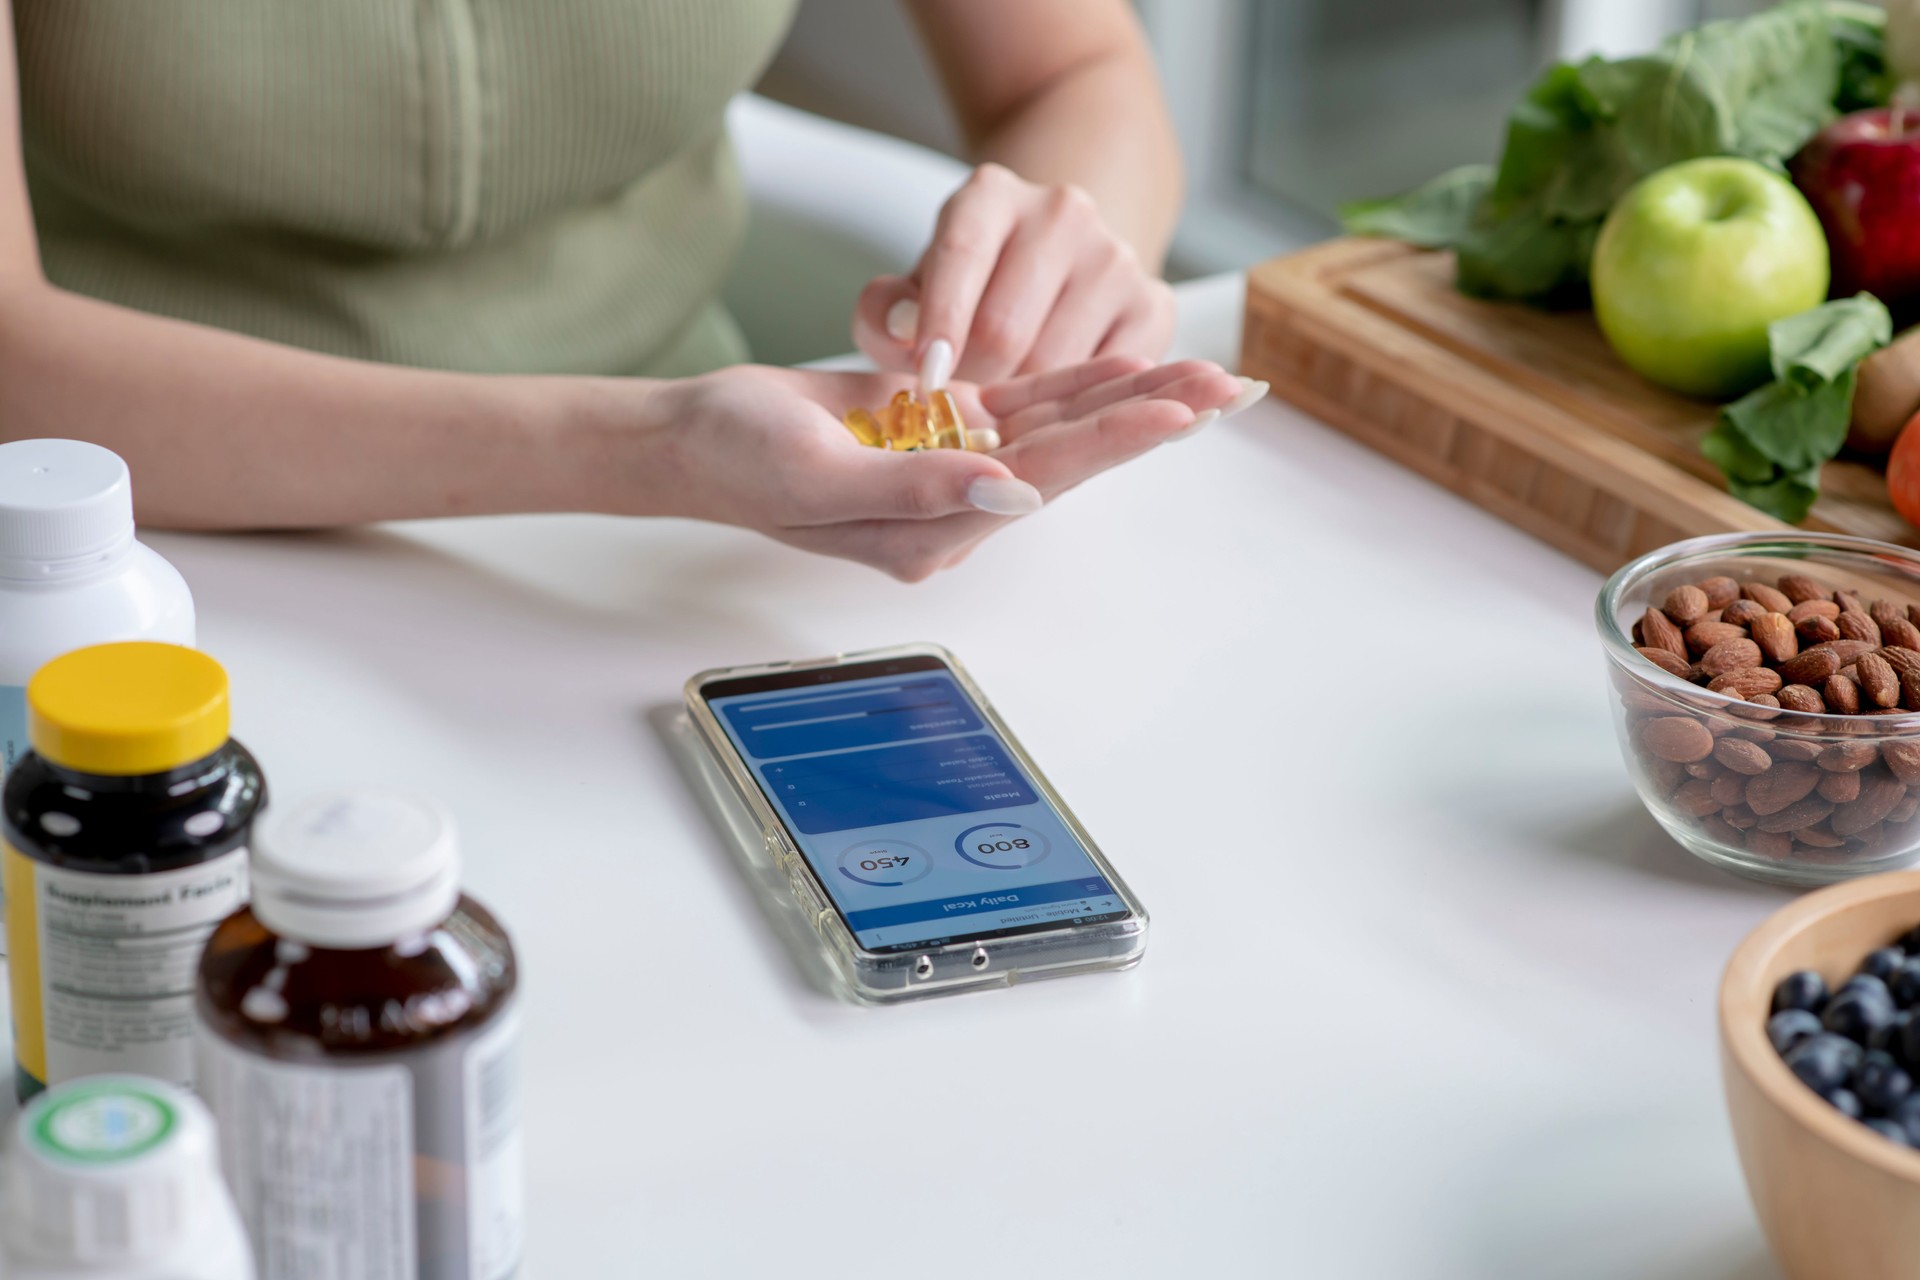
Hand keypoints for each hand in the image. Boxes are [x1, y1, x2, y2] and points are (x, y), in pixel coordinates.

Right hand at [636, 355, 1243, 580]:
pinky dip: (1077, 384)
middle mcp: (958, 508)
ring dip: (1129, 399)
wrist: (696, 435)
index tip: (1178, 410)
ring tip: (1203, 376)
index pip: (1043, 483)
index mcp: (934, 531)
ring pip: (1059, 429)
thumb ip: (917, 488)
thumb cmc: (740, 458)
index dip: (1114, 441)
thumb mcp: (818, 474)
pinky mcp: (943, 428)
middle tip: (1230, 391)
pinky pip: (1024, 406)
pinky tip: (1130, 366)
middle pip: (1073, 457)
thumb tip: (1011, 494)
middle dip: (1151, 421)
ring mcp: (954, 466)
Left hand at [852, 164, 1176, 385]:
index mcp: (990, 196)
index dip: (939, 323)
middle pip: (1004, 329)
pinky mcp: (1153, 304)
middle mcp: (1061, 213)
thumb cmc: (972, 291)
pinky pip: (1105, 381)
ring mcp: (1115, 256)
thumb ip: (885, 313)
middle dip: (975, 378)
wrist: (1055, 263)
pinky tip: (1053, 393)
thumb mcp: (915, 291)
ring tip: (1009, 388)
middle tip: (967, 391)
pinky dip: (1074, 402)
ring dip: (1022, 398)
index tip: (927, 375)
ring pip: (1054, 364)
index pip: (960, 256)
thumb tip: (902, 331)